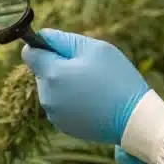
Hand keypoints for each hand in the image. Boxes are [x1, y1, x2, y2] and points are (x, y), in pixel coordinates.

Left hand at [21, 29, 149, 143]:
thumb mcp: (94, 48)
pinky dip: (71, 101)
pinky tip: (92, 101)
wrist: (134, 119)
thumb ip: (63, 40)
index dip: (44, 46)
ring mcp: (54, 114)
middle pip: (41, 72)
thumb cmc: (116, 78)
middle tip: (87, 69)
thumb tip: (43, 36)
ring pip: (51, 89)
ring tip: (93, 86)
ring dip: (65, 84)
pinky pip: (60, 105)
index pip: (29, 53)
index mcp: (52, 74)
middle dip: (58, 66)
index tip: (64, 49)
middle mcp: (46, 96)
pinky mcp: (63, 126)